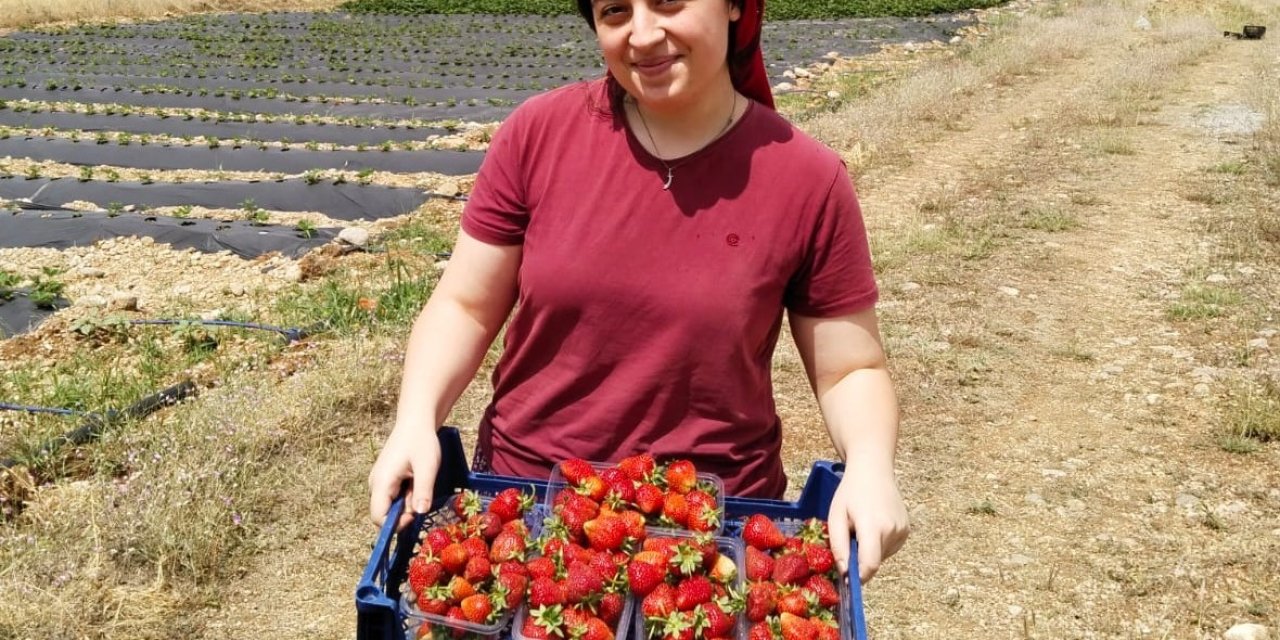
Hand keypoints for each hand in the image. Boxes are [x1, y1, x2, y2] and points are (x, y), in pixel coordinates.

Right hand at [368, 425, 441, 530]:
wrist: (415, 423)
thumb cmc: (421, 442)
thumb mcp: (427, 466)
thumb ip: (423, 491)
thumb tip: (420, 513)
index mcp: (381, 482)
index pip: (378, 517)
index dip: (395, 524)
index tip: (414, 515)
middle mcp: (375, 484)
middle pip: (385, 514)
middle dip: (404, 511)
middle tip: (419, 491)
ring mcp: (378, 482)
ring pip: (391, 505)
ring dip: (407, 501)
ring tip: (418, 481)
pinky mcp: (384, 480)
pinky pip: (393, 497)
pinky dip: (406, 494)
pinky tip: (414, 479)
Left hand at [827, 465, 908, 583]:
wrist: (873, 470)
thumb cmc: (850, 492)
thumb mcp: (835, 516)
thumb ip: (838, 545)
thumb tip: (844, 571)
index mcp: (873, 526)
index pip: (870, 564)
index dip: (859, 577)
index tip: (847, 578)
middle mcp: (892, 529)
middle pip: (875, 561)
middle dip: (860, 559)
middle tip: (850, 539)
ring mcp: (903, 530)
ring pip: (882, 556)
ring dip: (870, 551)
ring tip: (863, 528)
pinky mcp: (907, 530)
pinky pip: (890, 548)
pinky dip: (879, 544)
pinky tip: (874, 525)